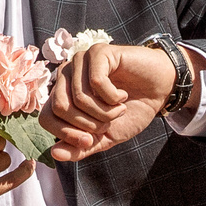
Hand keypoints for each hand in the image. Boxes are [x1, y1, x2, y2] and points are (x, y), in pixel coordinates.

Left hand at [45, 42, 175, 161]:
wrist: (159, 92)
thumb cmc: (131, 111)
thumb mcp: (104, 138)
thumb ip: (79, 148)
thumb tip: (54, 154)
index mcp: (62, 94)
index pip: (46, 117)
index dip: (66, 134)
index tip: (90, 141)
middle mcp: (66, 75)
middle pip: (60, 107)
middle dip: (88, 124)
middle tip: (109, 122)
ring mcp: (80, 61)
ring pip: (79, 97)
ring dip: (105, 112)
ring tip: (119, 109)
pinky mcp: (98, 52)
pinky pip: (96, 82)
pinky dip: (113, 97)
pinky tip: (122, 96)